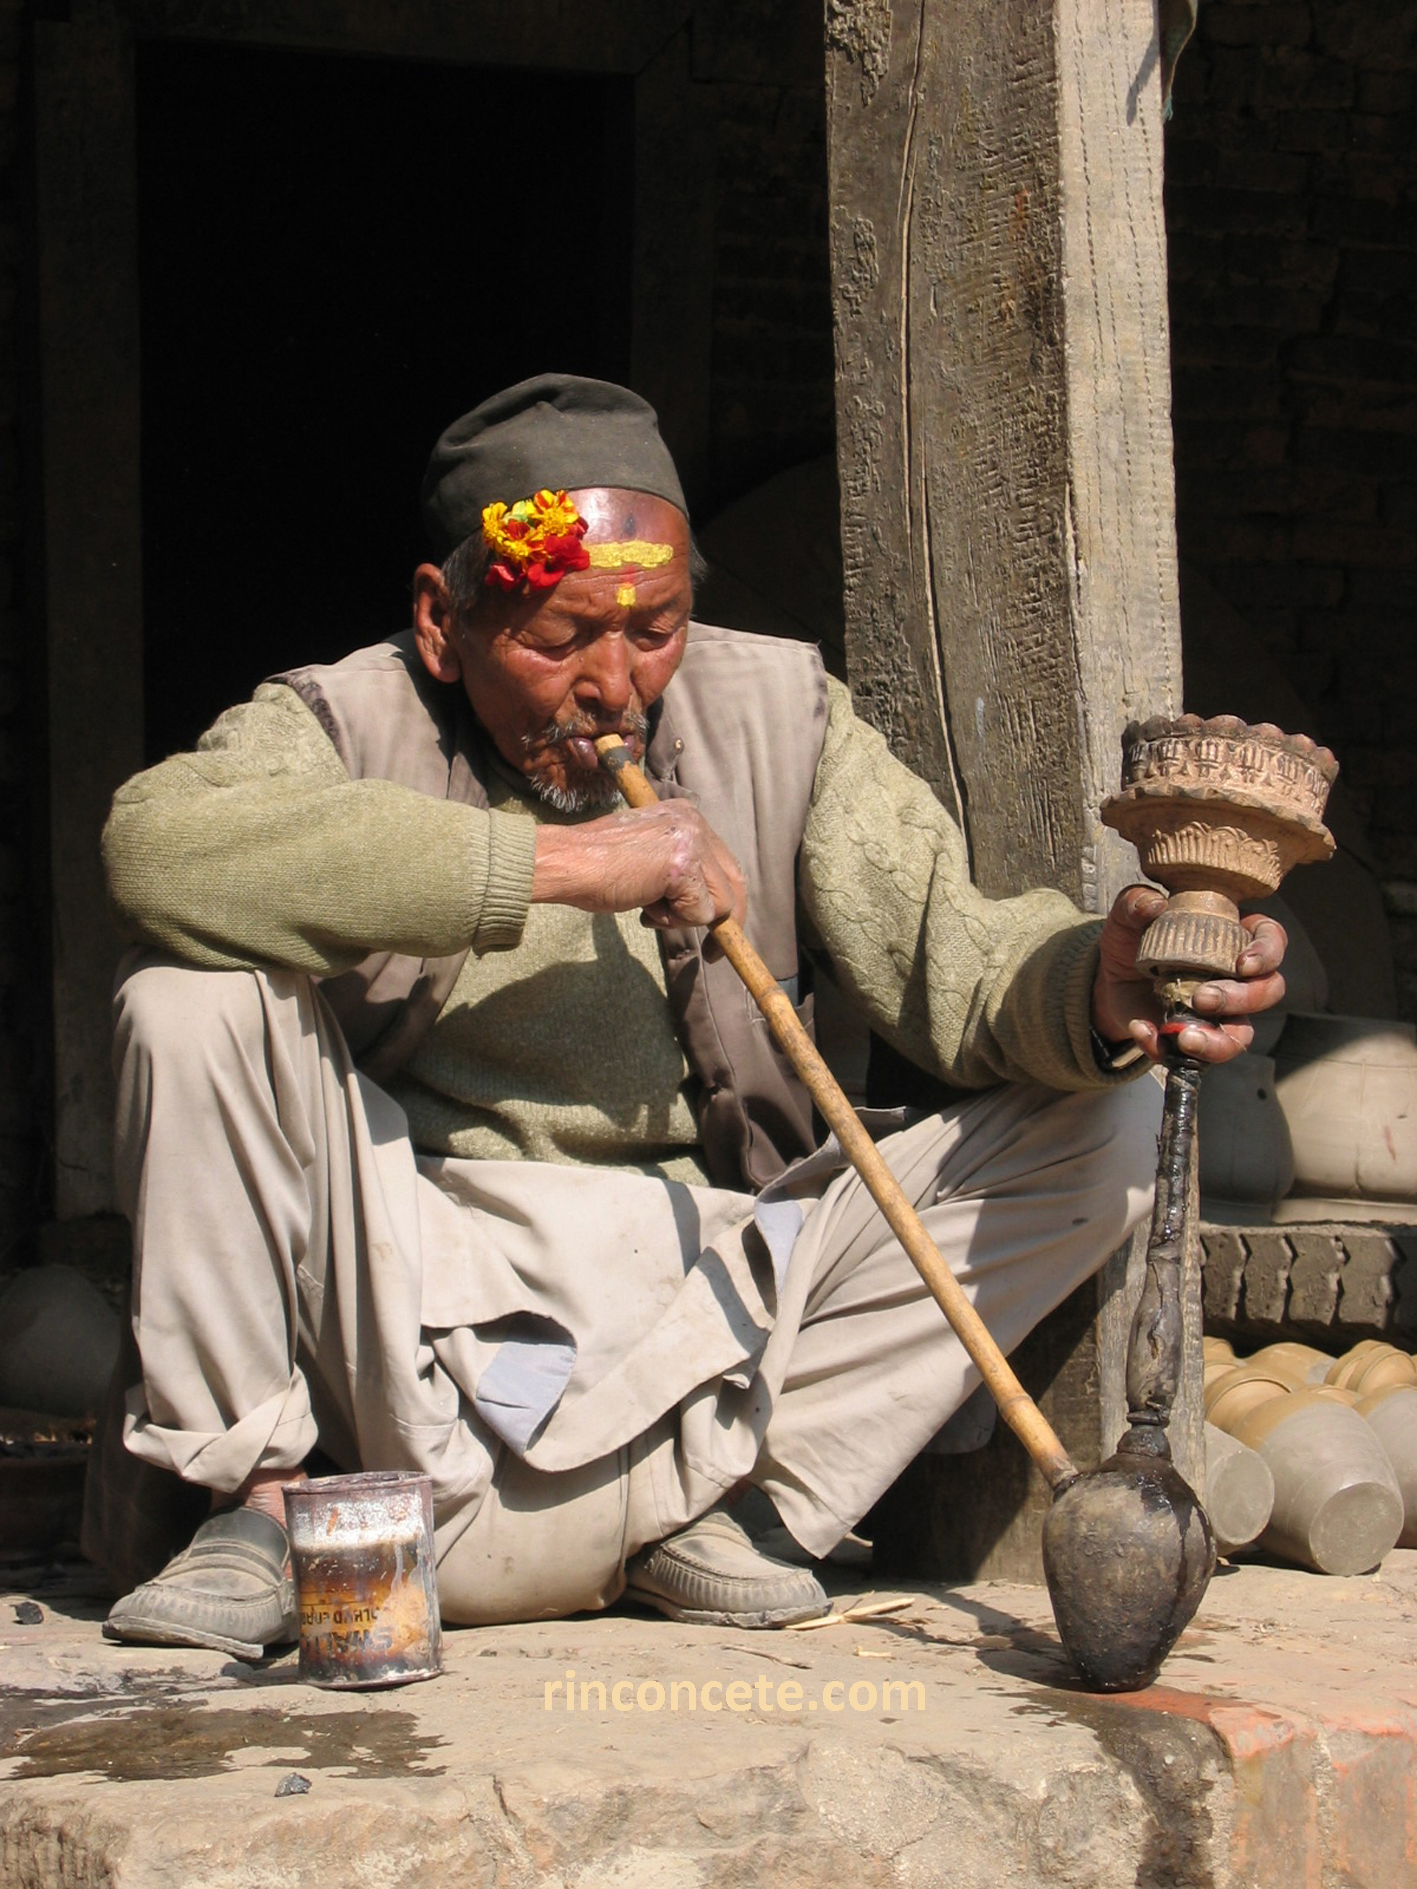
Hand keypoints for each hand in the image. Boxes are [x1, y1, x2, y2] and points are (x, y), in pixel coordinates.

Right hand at [532, 802, 746, 932]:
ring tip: (648, 905)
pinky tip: (644, 904)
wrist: (567, 863)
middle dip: (727, 921)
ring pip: (719, 902)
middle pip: (734, 882)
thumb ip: (678, 870)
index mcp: (686, 816)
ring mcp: (690, 842)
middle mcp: (694, 822)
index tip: (719, 930)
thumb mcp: (649, 858)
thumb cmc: (597, 867)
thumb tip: (705, 905)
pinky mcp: (683, 866)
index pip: (724, 864)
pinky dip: (675, 921)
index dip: (725, 900)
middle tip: (712, 954)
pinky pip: (702, 913)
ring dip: (684, 918)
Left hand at [1092, 885, 1287, 1064]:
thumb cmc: (1133, 940)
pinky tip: (1142, 1031)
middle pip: (1268, 990)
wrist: (1111, 980)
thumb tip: (1153, 904)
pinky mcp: (1200, 1039)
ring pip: (1242, 1035)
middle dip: (1242, 998)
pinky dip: (1167, 1049)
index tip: (1243, 964)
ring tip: (1183, 1037)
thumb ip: (1135, 904)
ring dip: (1218, 1042)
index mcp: (1233, 938)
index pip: (1272, 939)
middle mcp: (1239, 978)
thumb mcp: (1127, 918)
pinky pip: (1198, 1058)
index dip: (1268, 953)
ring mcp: (1224, 1013)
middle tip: (1202, 997)